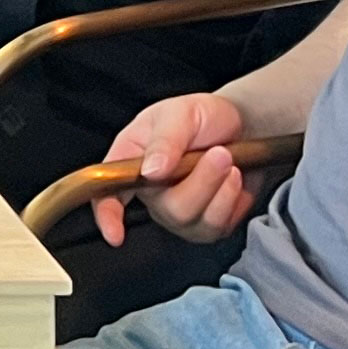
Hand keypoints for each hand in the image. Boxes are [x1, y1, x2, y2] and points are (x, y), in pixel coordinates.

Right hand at [90, 92, 265, 246]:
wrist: (241, 125)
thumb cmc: (203, 116)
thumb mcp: (180, 113)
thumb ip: (165, 140)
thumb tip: (150, 172)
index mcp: (131, 161)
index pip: (107, 193)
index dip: (107, 216)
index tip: (116, 234)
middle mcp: (151, 192)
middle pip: (168, 209)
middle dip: (201, 182)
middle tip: (221, 153)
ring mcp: (178, 213)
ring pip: (194, 221)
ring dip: (219, 190)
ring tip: (229, 160)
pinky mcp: (206, 225)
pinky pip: (217, 227)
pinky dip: (232, 200)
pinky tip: (234, 178)